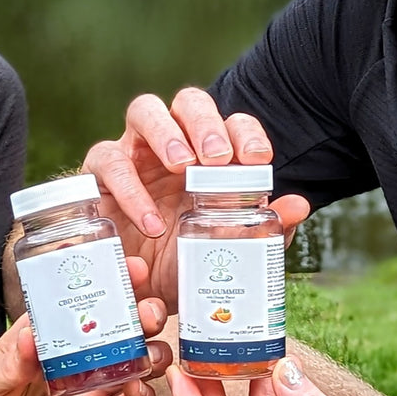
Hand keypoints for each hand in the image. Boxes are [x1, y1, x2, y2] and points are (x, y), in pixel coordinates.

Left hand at [0, 295, 171, 395]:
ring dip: (149, 352)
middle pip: (115, 326)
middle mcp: (70, 355)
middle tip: (148, 311)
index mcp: (42, 334)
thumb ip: (8, 362)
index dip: (106, 281)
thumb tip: (31, 338)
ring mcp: (83, 388)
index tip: (131, 269)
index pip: (77, 299)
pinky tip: (142, 390)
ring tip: (151, 352)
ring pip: (131, 363)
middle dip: (140, 312)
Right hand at [81, 87, 310, 305]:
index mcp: (207, 158)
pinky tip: (150, 220)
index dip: (246, 132)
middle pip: (188, 101)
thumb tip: (299, 205)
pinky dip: (129, 187)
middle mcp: (170, 146)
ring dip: (165, 131)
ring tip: (182, 166)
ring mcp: (132, 153)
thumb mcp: (222, 252)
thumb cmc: (181, 264)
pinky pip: (107, 161)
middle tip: (217, 158)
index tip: (258, 160)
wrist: (130, 294)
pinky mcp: (97, 175)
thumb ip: (261, 231)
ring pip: (143, 109)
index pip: (231, 124)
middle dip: (205, 122)